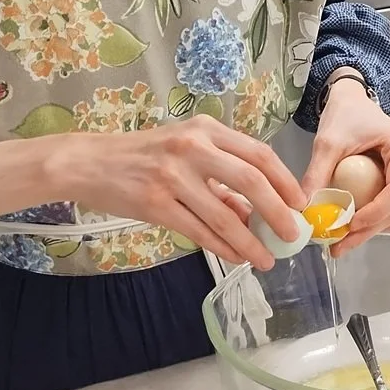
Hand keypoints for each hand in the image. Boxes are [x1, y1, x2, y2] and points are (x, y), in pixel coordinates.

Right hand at [49, 116, 306, 269]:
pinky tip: (235, 257)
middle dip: (277, 212)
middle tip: (292, 235)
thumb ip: (219, 177)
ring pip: (225, 215)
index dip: (284, 180)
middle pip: (250, 180)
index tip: (300, 203)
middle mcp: (192, 148)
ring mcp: (173, 176)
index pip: (258, 153)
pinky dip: (223, 248)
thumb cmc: (141, 155)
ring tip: (266, 259)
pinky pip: (199, 232)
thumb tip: (254, 211)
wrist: (89, 162)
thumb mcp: (184, 151)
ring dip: (250, 242)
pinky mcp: (155, 203)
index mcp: (205, 130)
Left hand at [301, 79, 389, 254]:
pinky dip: (368, 222)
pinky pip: (387, 208)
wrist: (351, 102)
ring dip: (368, 230)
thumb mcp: (328, 142)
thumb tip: (305, 208)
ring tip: (338, 243)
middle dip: (369, 229)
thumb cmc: (345, 115)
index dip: (377, 212)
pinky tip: (345, 231)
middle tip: (339, 245)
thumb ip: (318, 173)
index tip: (351, 225)